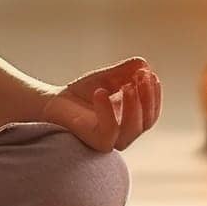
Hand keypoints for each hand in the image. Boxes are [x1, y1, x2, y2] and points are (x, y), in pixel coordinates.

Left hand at [37, 56, 160, 151]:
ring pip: (132, 129)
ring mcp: (111, 140)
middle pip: (145, 121)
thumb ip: (124, 72)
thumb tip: (144, 63)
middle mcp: (124, 133)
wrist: (52, 103)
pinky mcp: (95, 142)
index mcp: (131, 120)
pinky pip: (108, 131)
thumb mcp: (106, 78)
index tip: (150, 75)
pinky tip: (100, 92)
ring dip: (134, 105)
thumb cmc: (82, 93)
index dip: (154, 95)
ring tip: (127, 85)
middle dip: (147, 98)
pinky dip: (107, 111)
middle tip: (142, 76)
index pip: (151, 112)